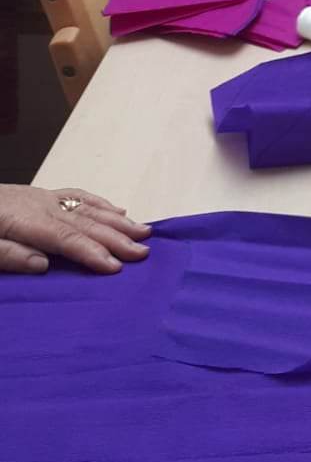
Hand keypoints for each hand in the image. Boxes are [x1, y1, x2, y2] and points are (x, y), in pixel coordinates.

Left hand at [0, 184, 149, 274]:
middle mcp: (40, 206)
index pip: (66, 239)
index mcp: (24, 221)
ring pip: (88, 208)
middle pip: (85, 223)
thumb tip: (43, 264)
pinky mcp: (41, 194)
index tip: (117, 267)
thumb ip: (9, 255)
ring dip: (118, 220)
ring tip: (144, 231)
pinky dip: (101, 203)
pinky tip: (117, 210)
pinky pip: (78, 196)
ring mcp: (43, 197)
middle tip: (144, 252)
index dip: (93, 253)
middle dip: (117, 237)